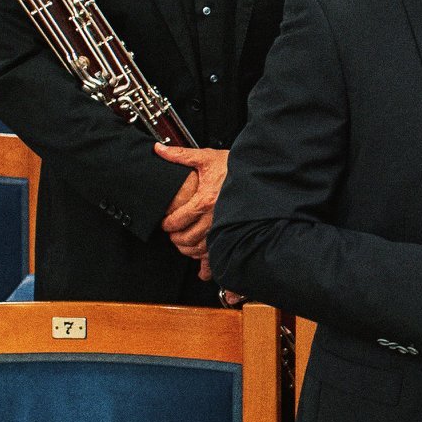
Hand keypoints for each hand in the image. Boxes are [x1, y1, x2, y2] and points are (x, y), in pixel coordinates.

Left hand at [155, 144, 229, 266]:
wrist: (261, 171)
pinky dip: (210, 267)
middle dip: (176, 239)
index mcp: (205, 201)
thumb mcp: (207, 157)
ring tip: (185, 246)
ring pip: (201, 249)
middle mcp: (215, 217)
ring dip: (189, 251)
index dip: (168, 223)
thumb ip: (181, 155)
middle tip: (173, 235)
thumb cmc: (236, 167)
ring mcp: (226, 228)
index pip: (178, 220)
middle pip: (188, 238)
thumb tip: (160, 150)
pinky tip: (204, 271)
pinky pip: (221, 255)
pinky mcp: (235, 234)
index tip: (166, 223)